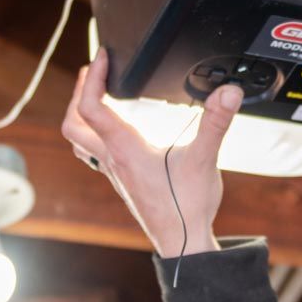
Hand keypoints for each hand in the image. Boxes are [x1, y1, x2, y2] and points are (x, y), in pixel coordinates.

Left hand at [61, 48, 243, 257]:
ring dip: (80, 114)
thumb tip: (228, 92)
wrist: (182, 243)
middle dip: (78, 92)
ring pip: (78, 140)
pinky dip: (94, 134)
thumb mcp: (204, 159)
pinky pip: (93, 153)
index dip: (91, 78)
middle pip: (73, 122)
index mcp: (125, 148)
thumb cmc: (187, 206)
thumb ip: (216, 122)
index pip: (91, 106)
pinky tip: (113, 130)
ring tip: (95, 94)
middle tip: (94, 72)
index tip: (103, 58)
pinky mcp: (121, 180)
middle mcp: (112, 159)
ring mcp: (113, 172)